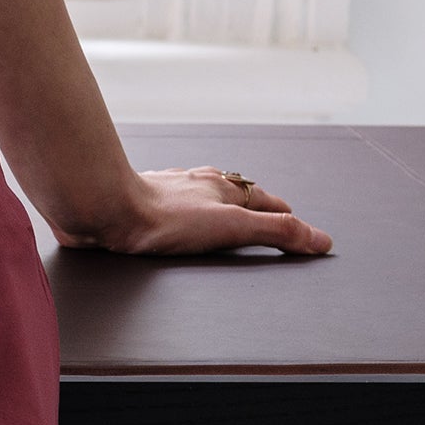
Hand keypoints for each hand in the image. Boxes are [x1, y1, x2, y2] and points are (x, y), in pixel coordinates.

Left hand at [54, 166, 331, 261]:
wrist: (105, 208)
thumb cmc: (164, 219)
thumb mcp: (233, 228)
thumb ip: (276, 233)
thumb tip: (320, 241)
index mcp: (224, 188)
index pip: (265, 202)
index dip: (284, 216)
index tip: (296, 225)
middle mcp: (199, 184)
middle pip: (236, 194)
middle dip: (254, 206)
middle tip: (269, 216)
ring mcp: (170, 190)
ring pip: (203, 195)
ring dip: (218, 204)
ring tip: (227, 213)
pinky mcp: (142, 202)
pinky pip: (172, 205)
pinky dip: (184, 211)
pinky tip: (174, 219)